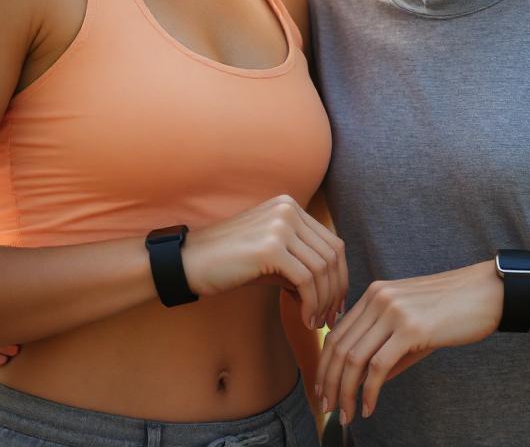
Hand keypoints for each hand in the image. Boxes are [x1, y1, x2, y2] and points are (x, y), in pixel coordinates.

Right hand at [182, 195, 347, 330]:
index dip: (339, 276)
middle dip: (336, 290)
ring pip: (322, 268)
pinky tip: (304, 319)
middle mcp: (288, 209)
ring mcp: (280, 225)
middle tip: (330, 318)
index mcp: (290, 207)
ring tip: (316, 323)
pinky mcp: (271, 247)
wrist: (190, 262)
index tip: (336, 304)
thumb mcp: (272, 258)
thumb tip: (331, 288)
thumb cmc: (230, 264)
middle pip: (332, 254)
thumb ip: (300, 264)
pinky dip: (311, 303)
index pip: (331, 242)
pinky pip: (306, 279)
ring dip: (324, 301)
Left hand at [317, 262, 501, 422]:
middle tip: (327, 408)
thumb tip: (366, 383)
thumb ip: (386, 346)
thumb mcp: (411, 323)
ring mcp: (393, 311)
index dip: (325, 364)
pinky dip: (369, 391)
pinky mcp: (410, 328)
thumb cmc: (452, 310)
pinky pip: (378, 366)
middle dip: (329, 382)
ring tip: (346, 414)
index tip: (323, 389)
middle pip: (339, 346)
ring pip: (354, 358)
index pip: (337, 332)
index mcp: (375, 293)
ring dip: (345, 391)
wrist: (485, 292)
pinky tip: (369, 407)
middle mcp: (378, 298)